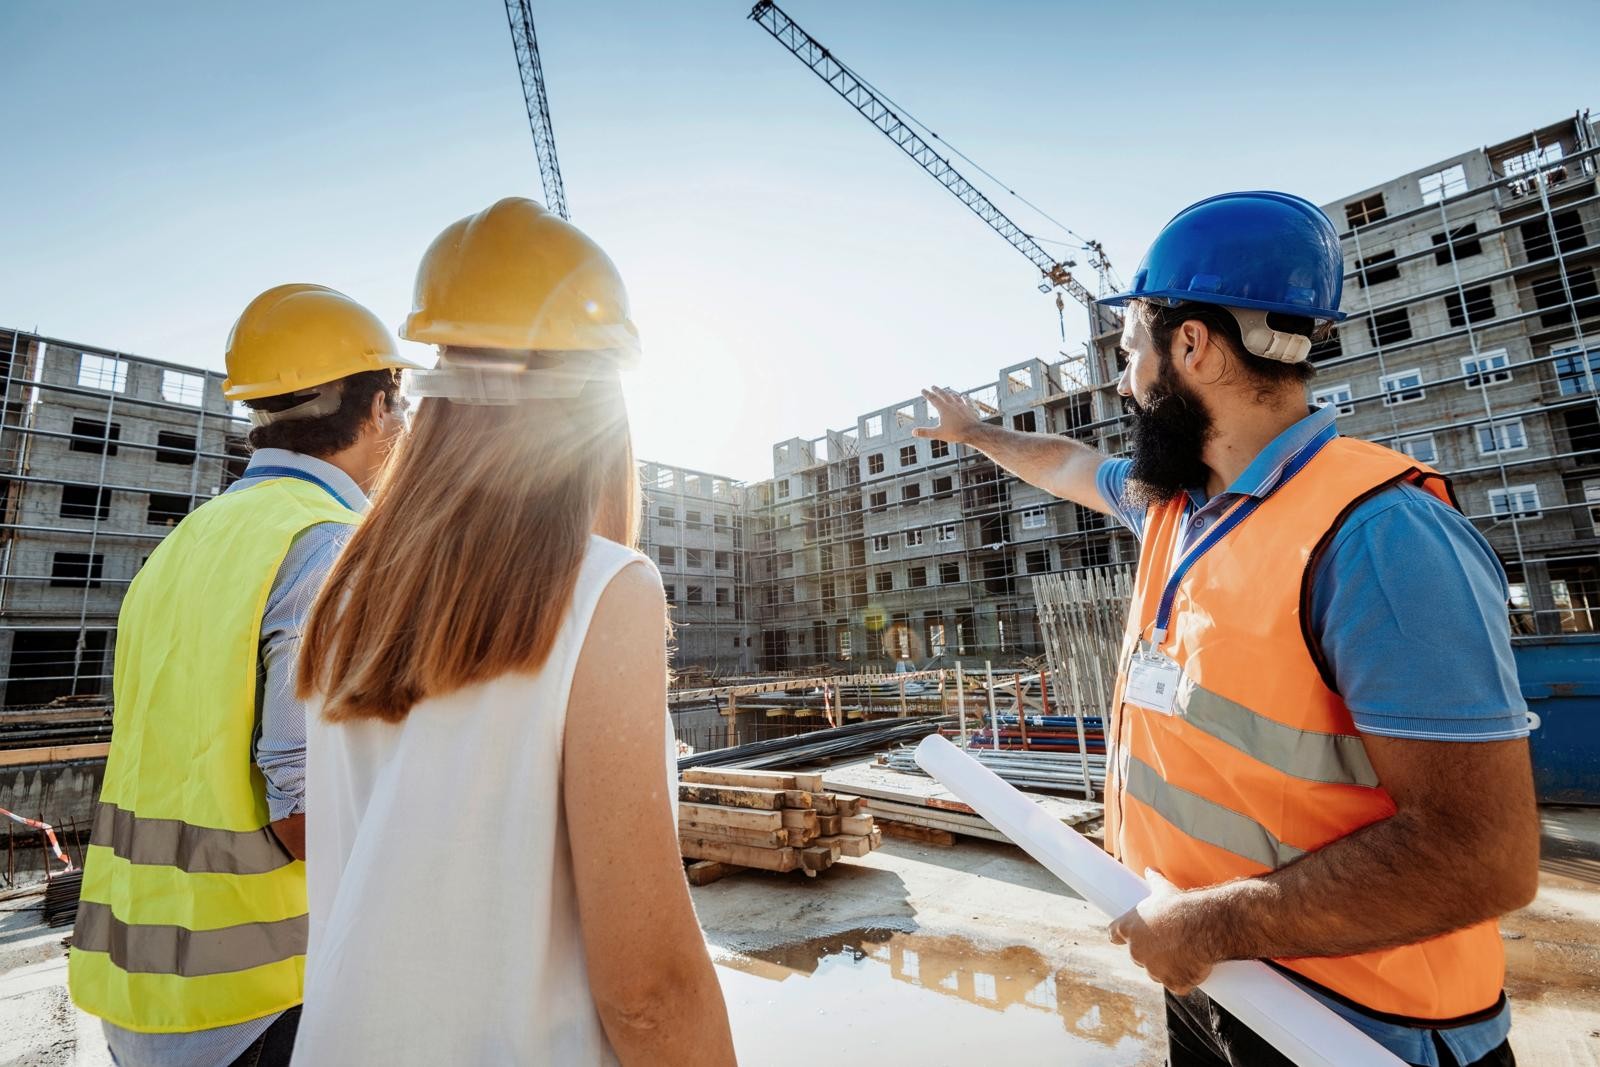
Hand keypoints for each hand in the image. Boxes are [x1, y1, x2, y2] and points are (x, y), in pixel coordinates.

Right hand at [913, 386, 981, 444]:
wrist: (974, 432)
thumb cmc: (956, 433)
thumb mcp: (938, 434)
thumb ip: (925, 432)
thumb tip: (913, 432)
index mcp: (944, 409)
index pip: (933, 399)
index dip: (927, 394)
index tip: (923, 390)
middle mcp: (953, 404)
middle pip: (944, 394)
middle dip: (938, 390)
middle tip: (933, 386)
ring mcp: (962, 406)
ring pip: (955, 396)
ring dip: (950, 393)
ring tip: (947, 391)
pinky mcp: (970, 409)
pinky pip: (967, 401)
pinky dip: (964, 398)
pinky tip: (964, 396)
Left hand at [1108, 869, 1216, 994]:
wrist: (1203, 926)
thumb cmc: (1180, 906)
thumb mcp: (1163, 889)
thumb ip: (1154, 880)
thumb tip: (1150, 869)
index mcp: (1128, 929)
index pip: (1114, 935)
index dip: (1120, 936)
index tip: (1123, 936)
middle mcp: (1136, 952)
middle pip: (1139, 956)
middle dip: (1151, 951)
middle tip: (1170, 940)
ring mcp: (1154, 970)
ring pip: (1158, 972)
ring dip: (1167, 967)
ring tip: (1185, 951)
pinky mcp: (1173, 983)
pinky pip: (1177, 984)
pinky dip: (1184, 979)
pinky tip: (1194, 967)